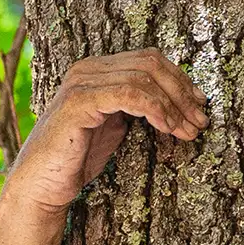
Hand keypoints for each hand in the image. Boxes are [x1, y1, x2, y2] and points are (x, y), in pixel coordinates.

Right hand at [2, 49, 207, 219]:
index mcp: (98, 70)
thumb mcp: (116, 126)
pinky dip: (156, 108)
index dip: (180, 79)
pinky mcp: (79, 102)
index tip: (200, 105)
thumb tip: (179, 105)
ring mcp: (82, 83)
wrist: (42, 185)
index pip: (149, 59)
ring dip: (174, 105)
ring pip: (143, 78)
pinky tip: (168, 128)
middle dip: (182, 92)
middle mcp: (88, 69)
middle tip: (201, 120)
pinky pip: (128, 93)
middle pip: (150, 64)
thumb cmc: (78, 159)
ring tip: (189, 130)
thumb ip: (139, 108)